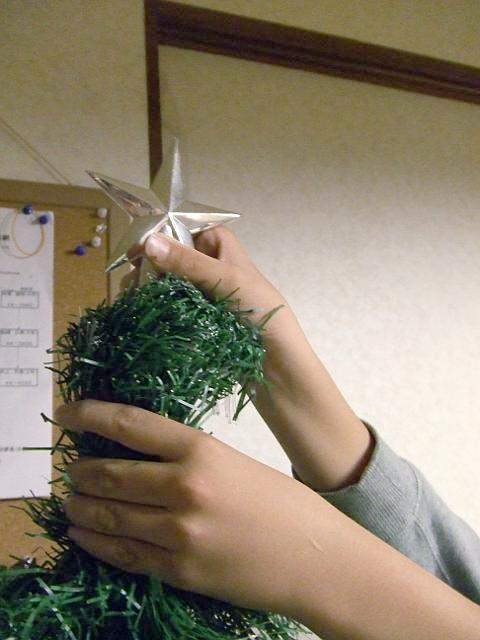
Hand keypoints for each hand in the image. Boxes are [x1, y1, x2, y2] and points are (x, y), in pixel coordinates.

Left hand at [55, 399, 326, 616]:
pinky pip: (123, 554)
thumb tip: (138, 455)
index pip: (130, 424)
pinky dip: (95, 542)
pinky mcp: (179, 570)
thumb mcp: (233, 463)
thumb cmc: (281, 504)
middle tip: (69, 469)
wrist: (317, 559)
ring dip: (80, 507)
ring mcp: (180, 532)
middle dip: (80, 471)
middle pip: (110, 473)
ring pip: (109, 515)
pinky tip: (82, 534)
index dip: (90, 415)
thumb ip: (187, 459)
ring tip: (69, 501)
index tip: (65, 413)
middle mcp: (185, 487)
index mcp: (202, 450)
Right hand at [130, 226, 290, 338]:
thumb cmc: (260, 311)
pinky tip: (137, 312)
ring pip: (166, 282)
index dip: (158, 236)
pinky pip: (169, 305)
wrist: (275, 361)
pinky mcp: (195, 316)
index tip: (135, 251)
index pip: (182, 228)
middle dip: (148, 267)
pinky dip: (154, 307)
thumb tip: (149, 242)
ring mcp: (200, 291)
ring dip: (147, 288)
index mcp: (219, 245)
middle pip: (169, 256)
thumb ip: (188, 262)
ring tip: (129, 299)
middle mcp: (208, 263)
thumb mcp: (225, 280)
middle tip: (129, 281)